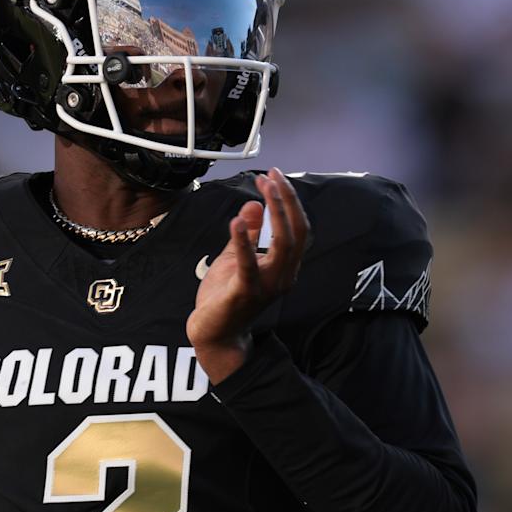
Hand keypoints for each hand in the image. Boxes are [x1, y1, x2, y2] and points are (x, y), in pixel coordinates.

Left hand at [187, 168, 310, 382]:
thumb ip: (248, 234)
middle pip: (297, 232)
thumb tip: (253, 203)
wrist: (214, 335)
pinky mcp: (246, 293)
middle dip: (287, 200)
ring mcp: (268, 285)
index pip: (297, 228)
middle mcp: (283, 275)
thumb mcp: (236, 258)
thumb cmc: (226, 298)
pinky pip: (249, 264)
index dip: (289, 201)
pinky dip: (243, 241)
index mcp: (284, 266)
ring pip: (283, 244)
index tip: (274, 177)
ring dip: (275, 212)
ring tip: (264, 188)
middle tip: (273, 176)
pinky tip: (235, 221)